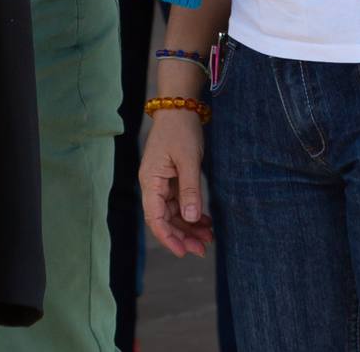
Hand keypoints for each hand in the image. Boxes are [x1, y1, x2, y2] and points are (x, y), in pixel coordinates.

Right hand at [140, 107, 212, 256]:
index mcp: (150, 180)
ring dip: (188, 226)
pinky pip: (179, 203)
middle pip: (164, 218)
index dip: (168, 237)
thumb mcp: (188, 160)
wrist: (180, 108)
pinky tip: (205, 221)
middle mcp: (152, 184)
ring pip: (173, 212)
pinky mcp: (171, 178)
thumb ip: (190, 190)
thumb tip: (190, 218)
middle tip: (203, 249)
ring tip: (208, 237)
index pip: (155, 217)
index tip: (184, 251)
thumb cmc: (181, 131)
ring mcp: (162, 182)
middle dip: (182, 235)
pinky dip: (191, 213)